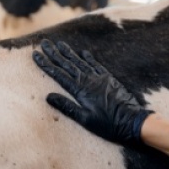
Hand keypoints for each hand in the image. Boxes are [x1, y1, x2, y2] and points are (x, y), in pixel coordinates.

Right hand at [33, 39, 152, 144]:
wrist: (132, 121)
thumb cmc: (108, 124)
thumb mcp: (85, 119)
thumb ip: (67, 106)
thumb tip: (49, 96)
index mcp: (80, 91)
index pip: (59, 74)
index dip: (46, 64)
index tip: (36, 55)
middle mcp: (88, 80)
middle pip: (67, 64)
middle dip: (54, 54)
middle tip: (43, 43)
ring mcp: (99, 78)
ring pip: (80, 62)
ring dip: (68, 53)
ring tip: (59, 43)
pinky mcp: (109, 79)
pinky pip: (96, 64)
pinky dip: (88, 58)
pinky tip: (83, 52)